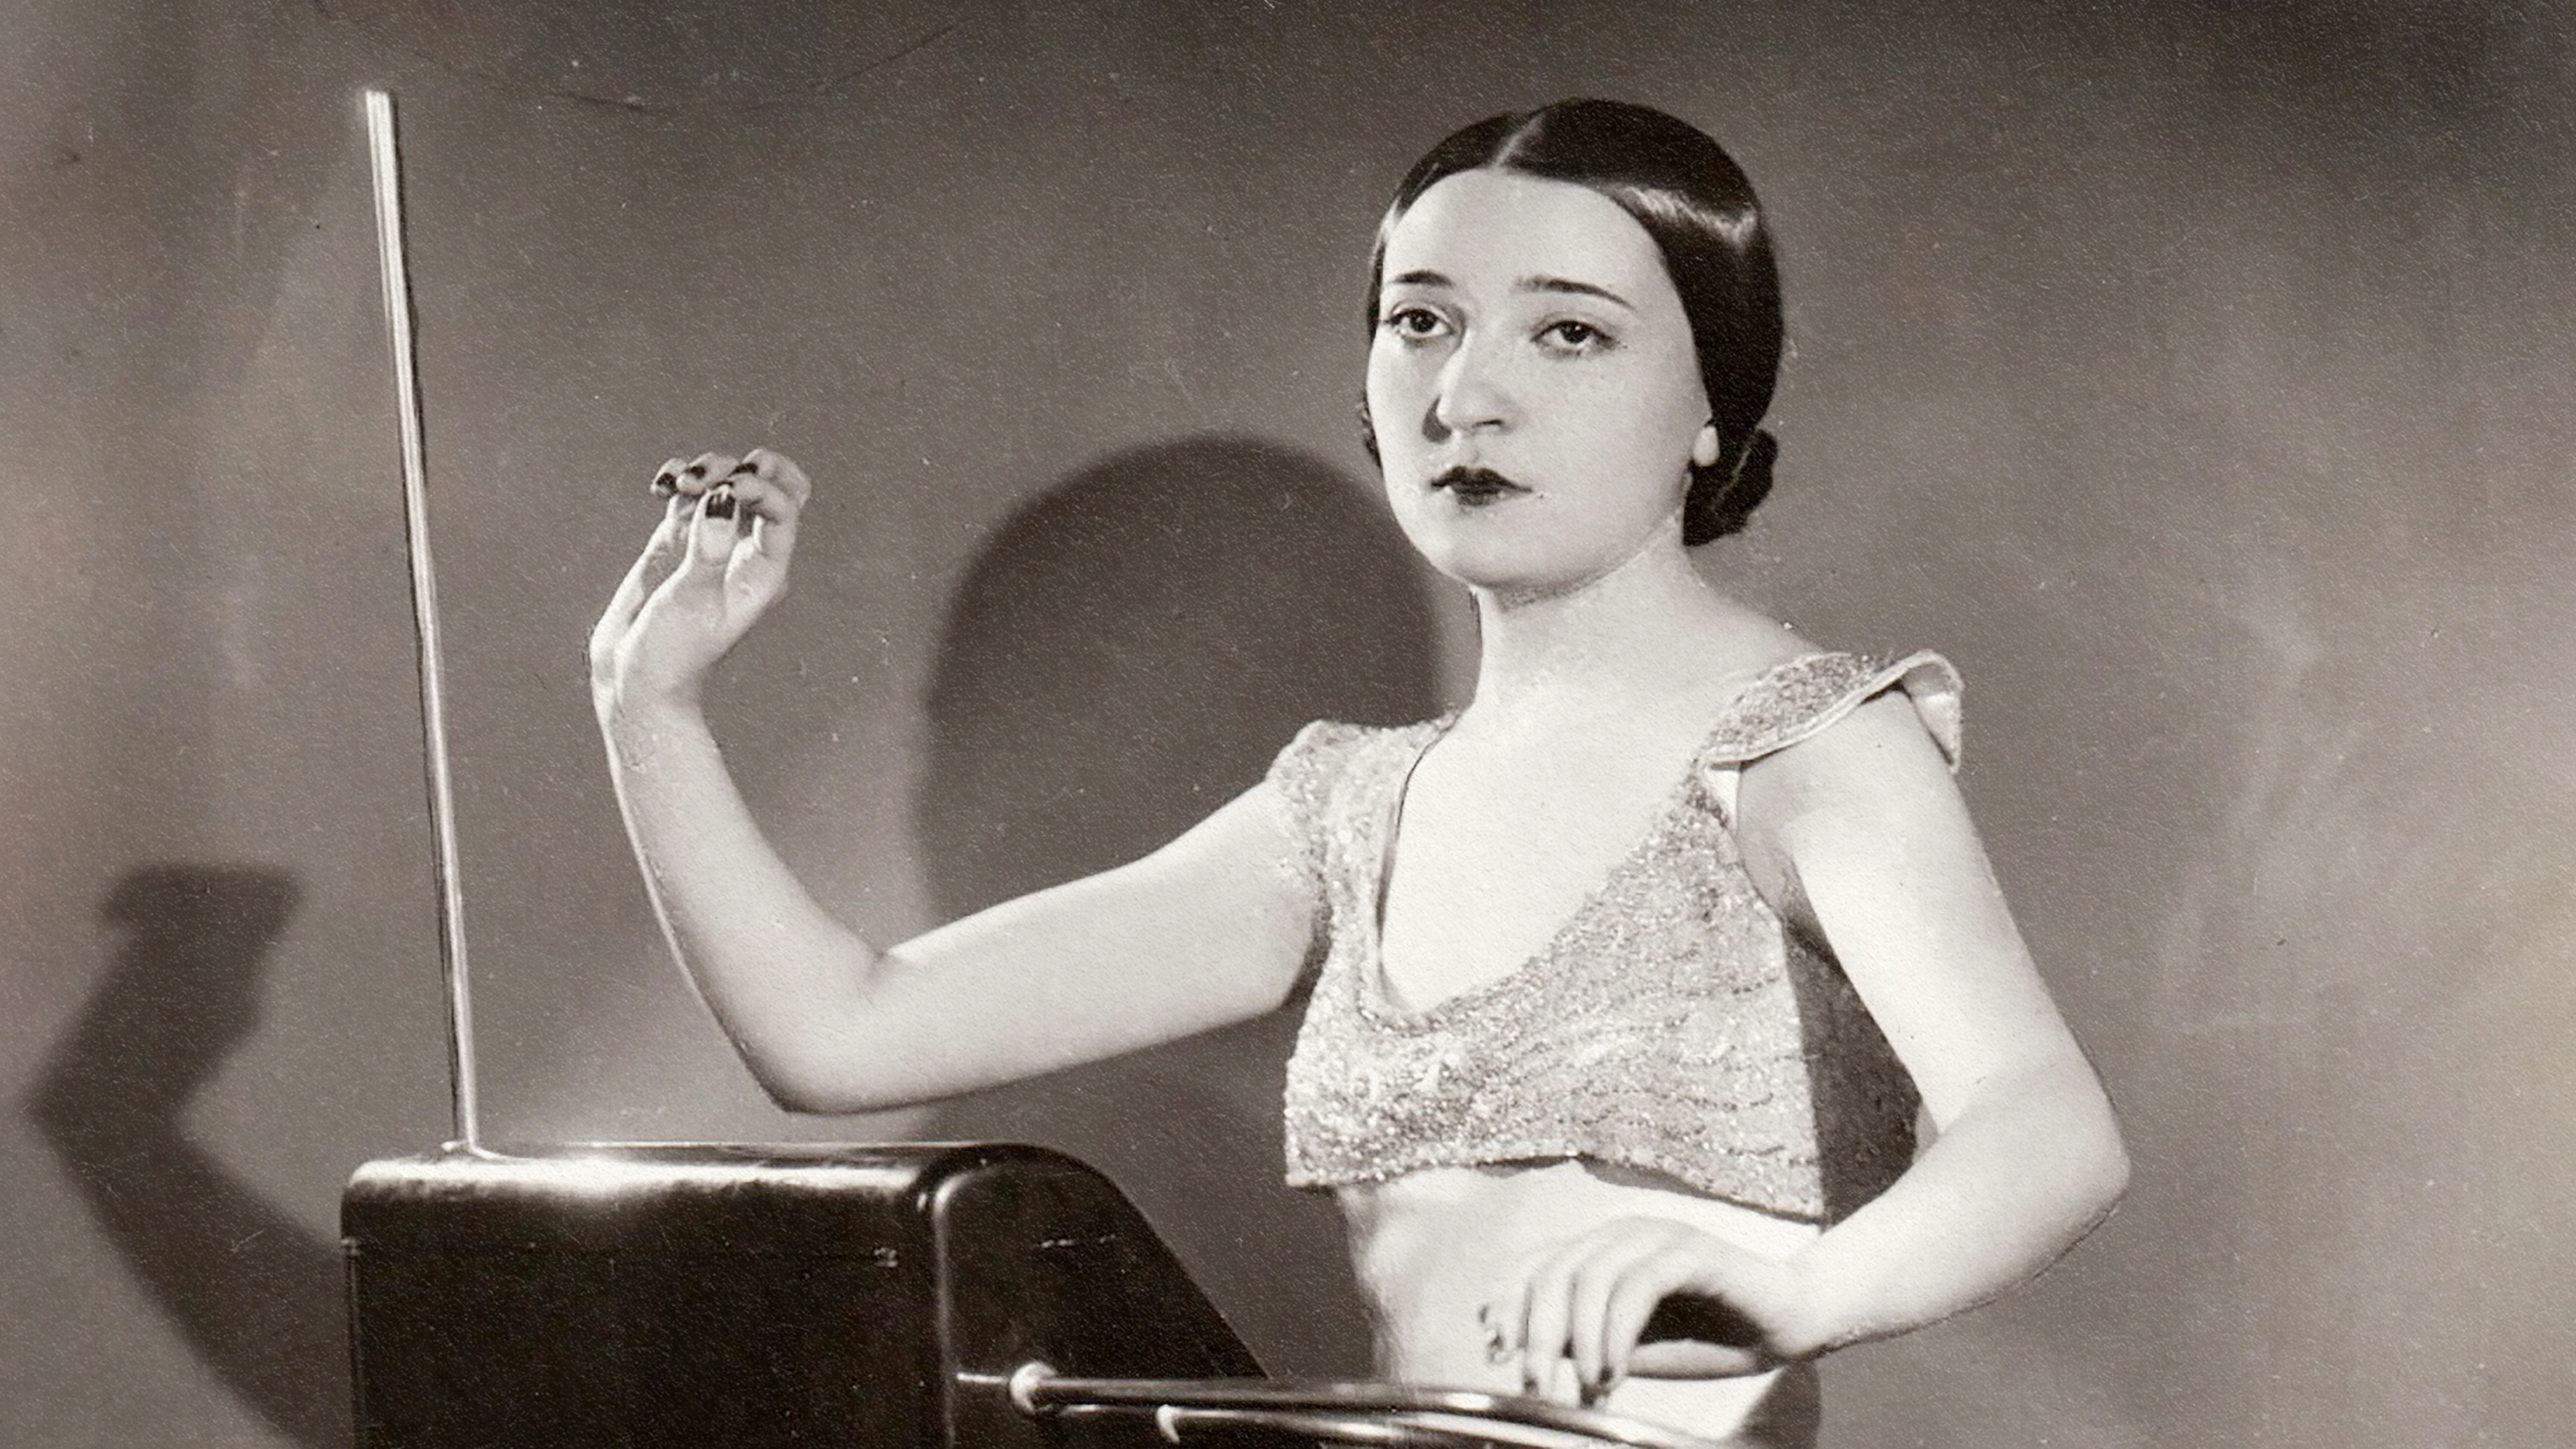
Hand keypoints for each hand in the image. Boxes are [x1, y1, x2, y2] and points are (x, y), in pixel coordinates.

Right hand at [590, 448, 811, 719]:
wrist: (634, 680)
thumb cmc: (671, 654)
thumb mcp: (691, 601)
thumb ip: (707, 547)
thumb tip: (721, 497)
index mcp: (766, 572)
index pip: (785, 510)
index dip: (759, 487)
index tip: (725, 488)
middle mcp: (746, 554)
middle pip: (776, 489)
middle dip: (750, 467)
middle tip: (715, 474)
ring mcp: (713, 544)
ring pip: (729, 485)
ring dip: (708, 470)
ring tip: (679, 483)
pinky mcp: (679, 542)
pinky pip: (692, 496)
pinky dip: (680, 479)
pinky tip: (661, 485)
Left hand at [1480, 1216, 1811, 1405]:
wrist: (1786, 1324)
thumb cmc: (1707, 1336)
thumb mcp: (1628, 1347)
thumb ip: (1581, 1341)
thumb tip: (1523, 1353)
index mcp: (1600, 1249)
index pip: (1533, 1265)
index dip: (1506, 1302)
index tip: (1496, 1350)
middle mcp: (1622, 1233)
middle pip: (1554, 1271)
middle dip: (1536, 1333)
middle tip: (1536, 1386)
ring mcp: (1658, 1236)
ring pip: (1590, 1275)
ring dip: (1579, 1339)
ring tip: (1587, 1388)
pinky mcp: (1693, 1250)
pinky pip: (1638, 1284)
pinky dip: (1616, 1332)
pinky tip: (1615, 1371)